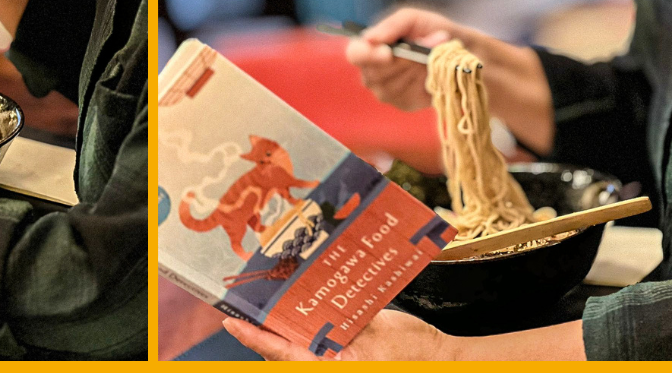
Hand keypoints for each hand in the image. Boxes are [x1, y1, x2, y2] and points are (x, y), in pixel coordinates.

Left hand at [223, 310, 451, 360]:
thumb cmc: (411, 352)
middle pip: (282, 351)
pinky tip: (295, 307)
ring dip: (280, 328)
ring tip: (260, 305)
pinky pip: (313, 343)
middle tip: (239, 306)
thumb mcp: (373, 333)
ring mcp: (334, 359)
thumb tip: (306, 313)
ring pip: (295, 347)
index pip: (281, 353)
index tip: (231, 322)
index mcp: (329, 367)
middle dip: (261, 331)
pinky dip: (301, 327)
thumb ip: (339, 326)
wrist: (439, 358)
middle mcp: (326, 365)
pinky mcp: (342, 352)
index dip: (254, 338)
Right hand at [344, 7, 466, 111]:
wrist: (460, 48)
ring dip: (417, 69)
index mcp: (367, 48)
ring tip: (431, 55)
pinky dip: (425, 82)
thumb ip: (392, 25)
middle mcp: (371, 73)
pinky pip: (410, 96)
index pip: (355, 55)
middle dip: (405, 59)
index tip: (387, 53)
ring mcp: (386, 92)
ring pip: (394, 86)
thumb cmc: (430, 29)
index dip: (367, 55)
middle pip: (376, 74)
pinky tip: (431, 72)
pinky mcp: (405, 104)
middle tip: (427, 44)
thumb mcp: (412, 18)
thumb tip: (370, 38)